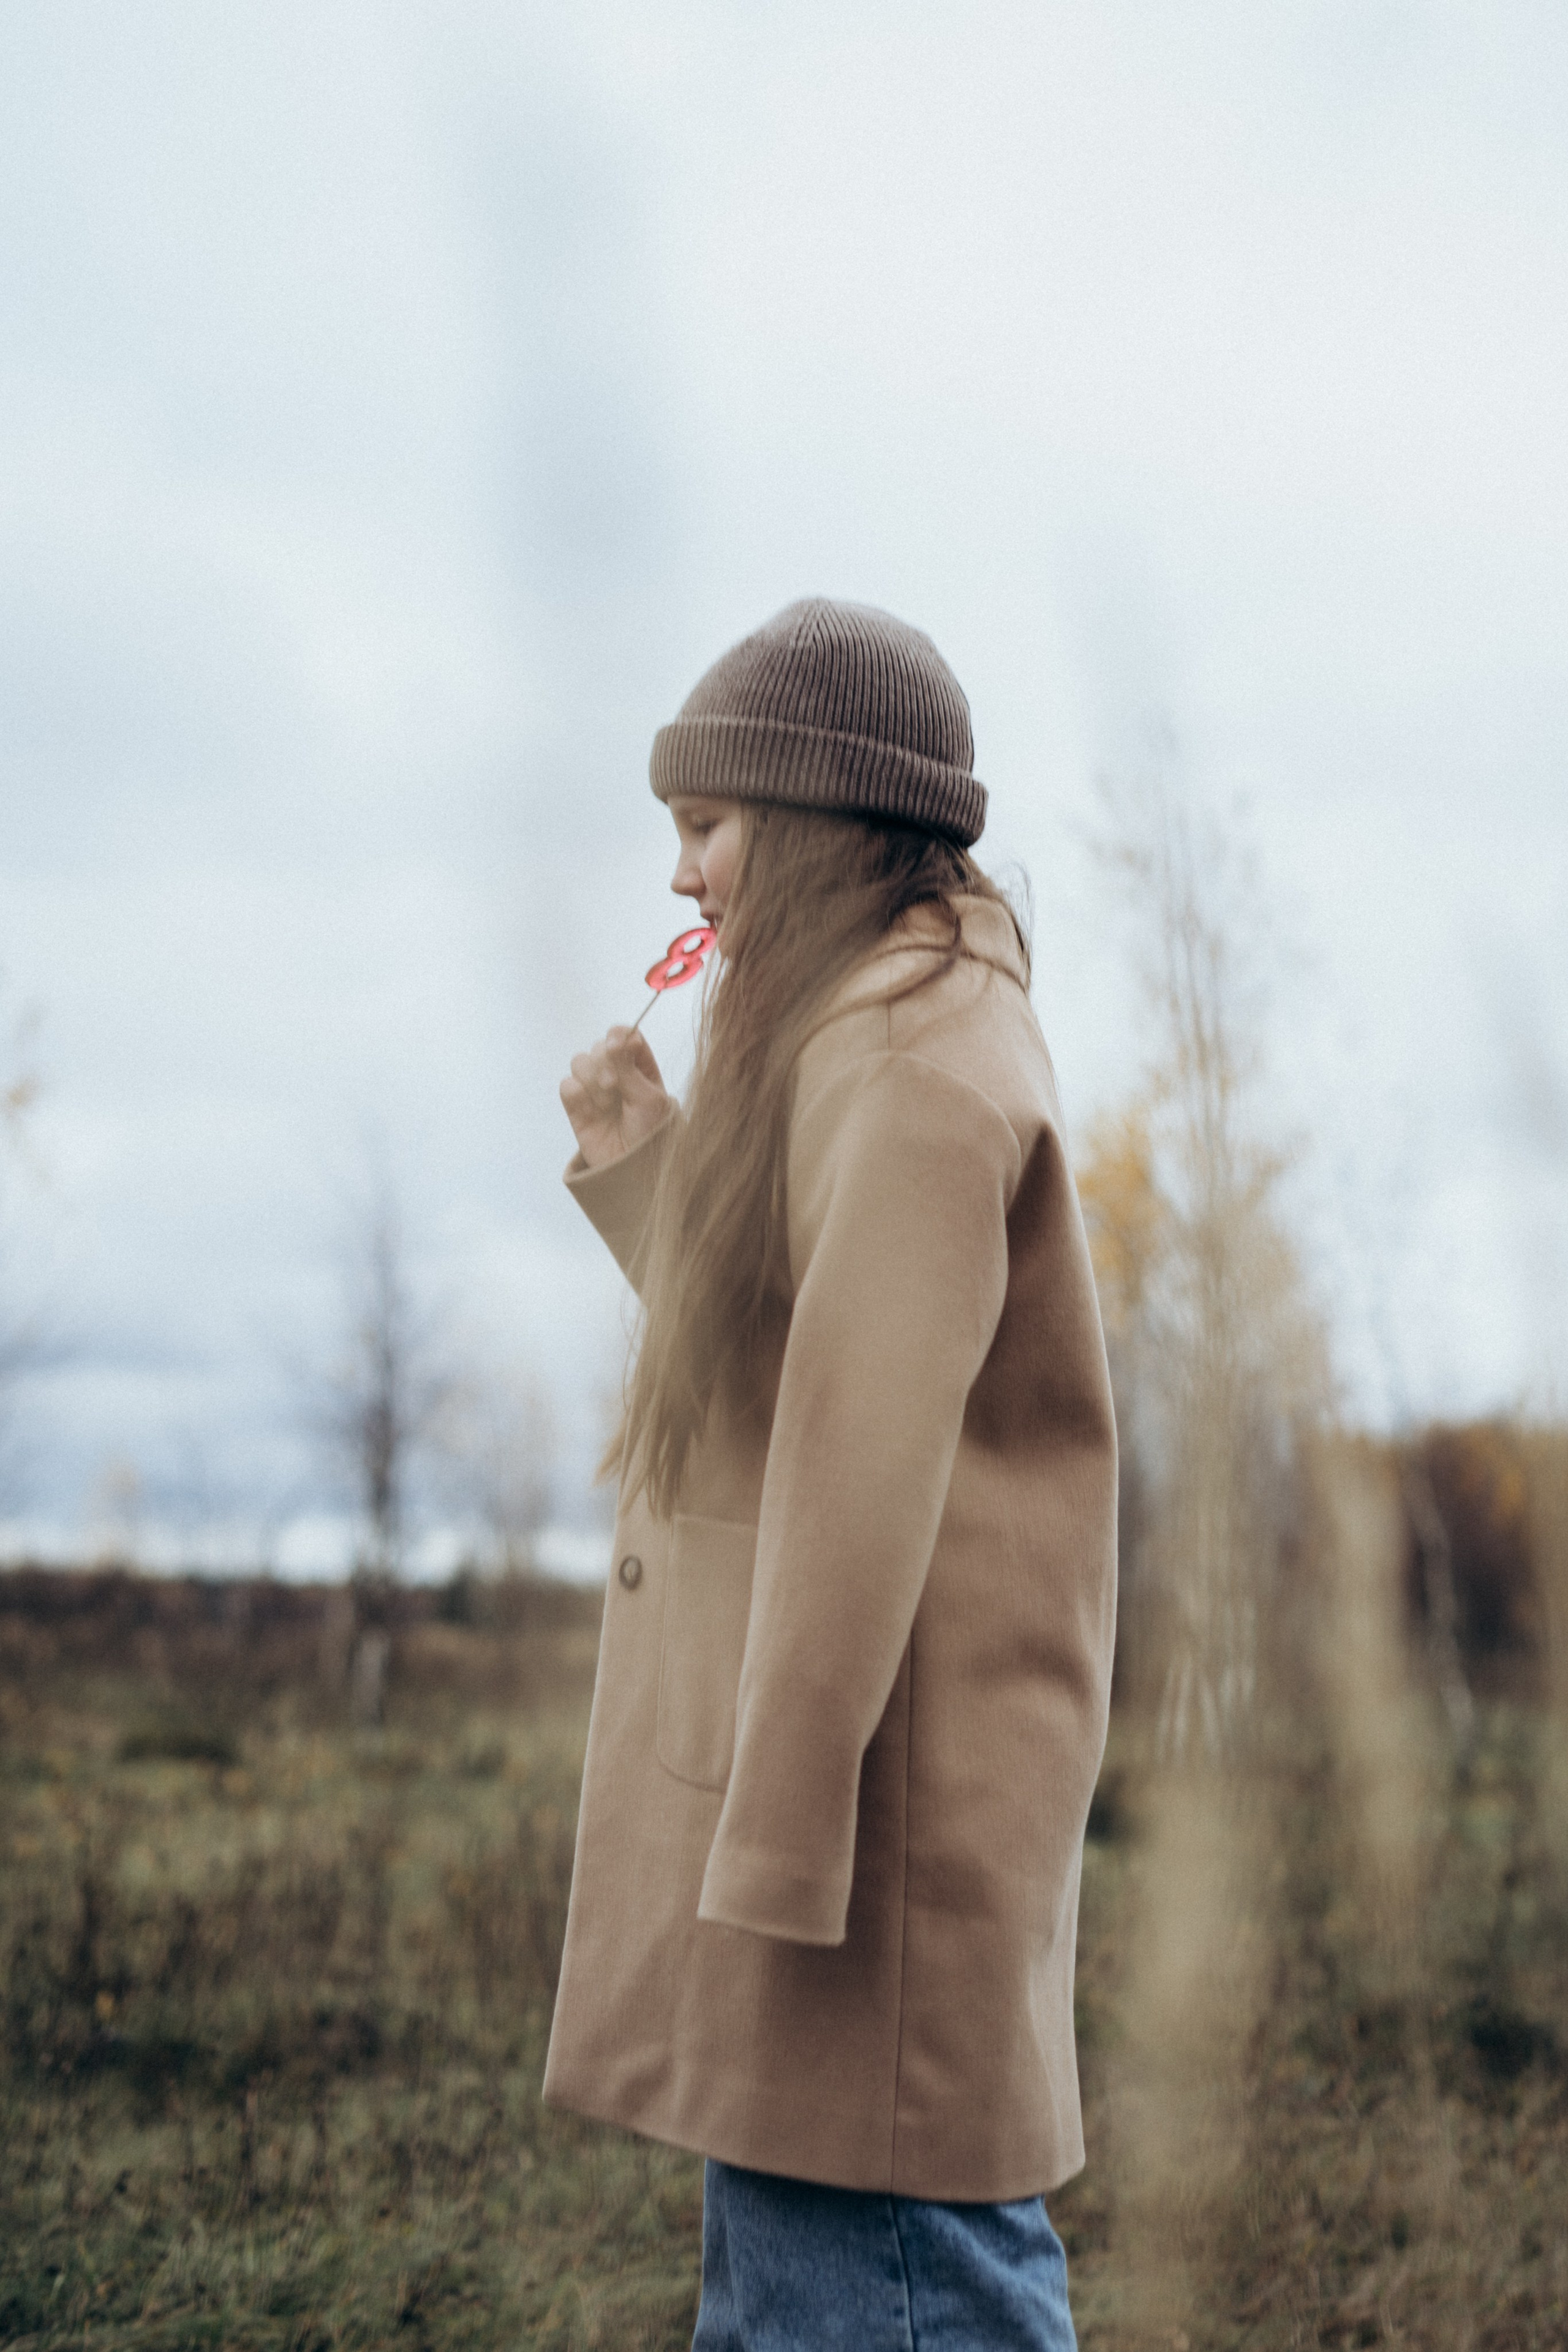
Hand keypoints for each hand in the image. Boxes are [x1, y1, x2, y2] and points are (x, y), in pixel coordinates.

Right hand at [560, 1027, 671, 1169]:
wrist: (634, 1171)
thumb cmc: (652, 1134)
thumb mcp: (649, 1098)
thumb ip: (629, 1067)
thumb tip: (613, 1039)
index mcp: (641, 1067)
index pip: (624, 1036)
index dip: (618, 1037)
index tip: (619, 1048)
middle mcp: (617, 1074)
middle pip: (599, 1047)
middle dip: (604, 1063)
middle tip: (613, 1087)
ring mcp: (595, 1090)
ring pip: (580, 1062)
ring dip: (591, 1079)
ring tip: (605, 1104)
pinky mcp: (577, 1107)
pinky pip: (566, 1085)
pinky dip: (576, 1094)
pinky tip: (590, 1111)